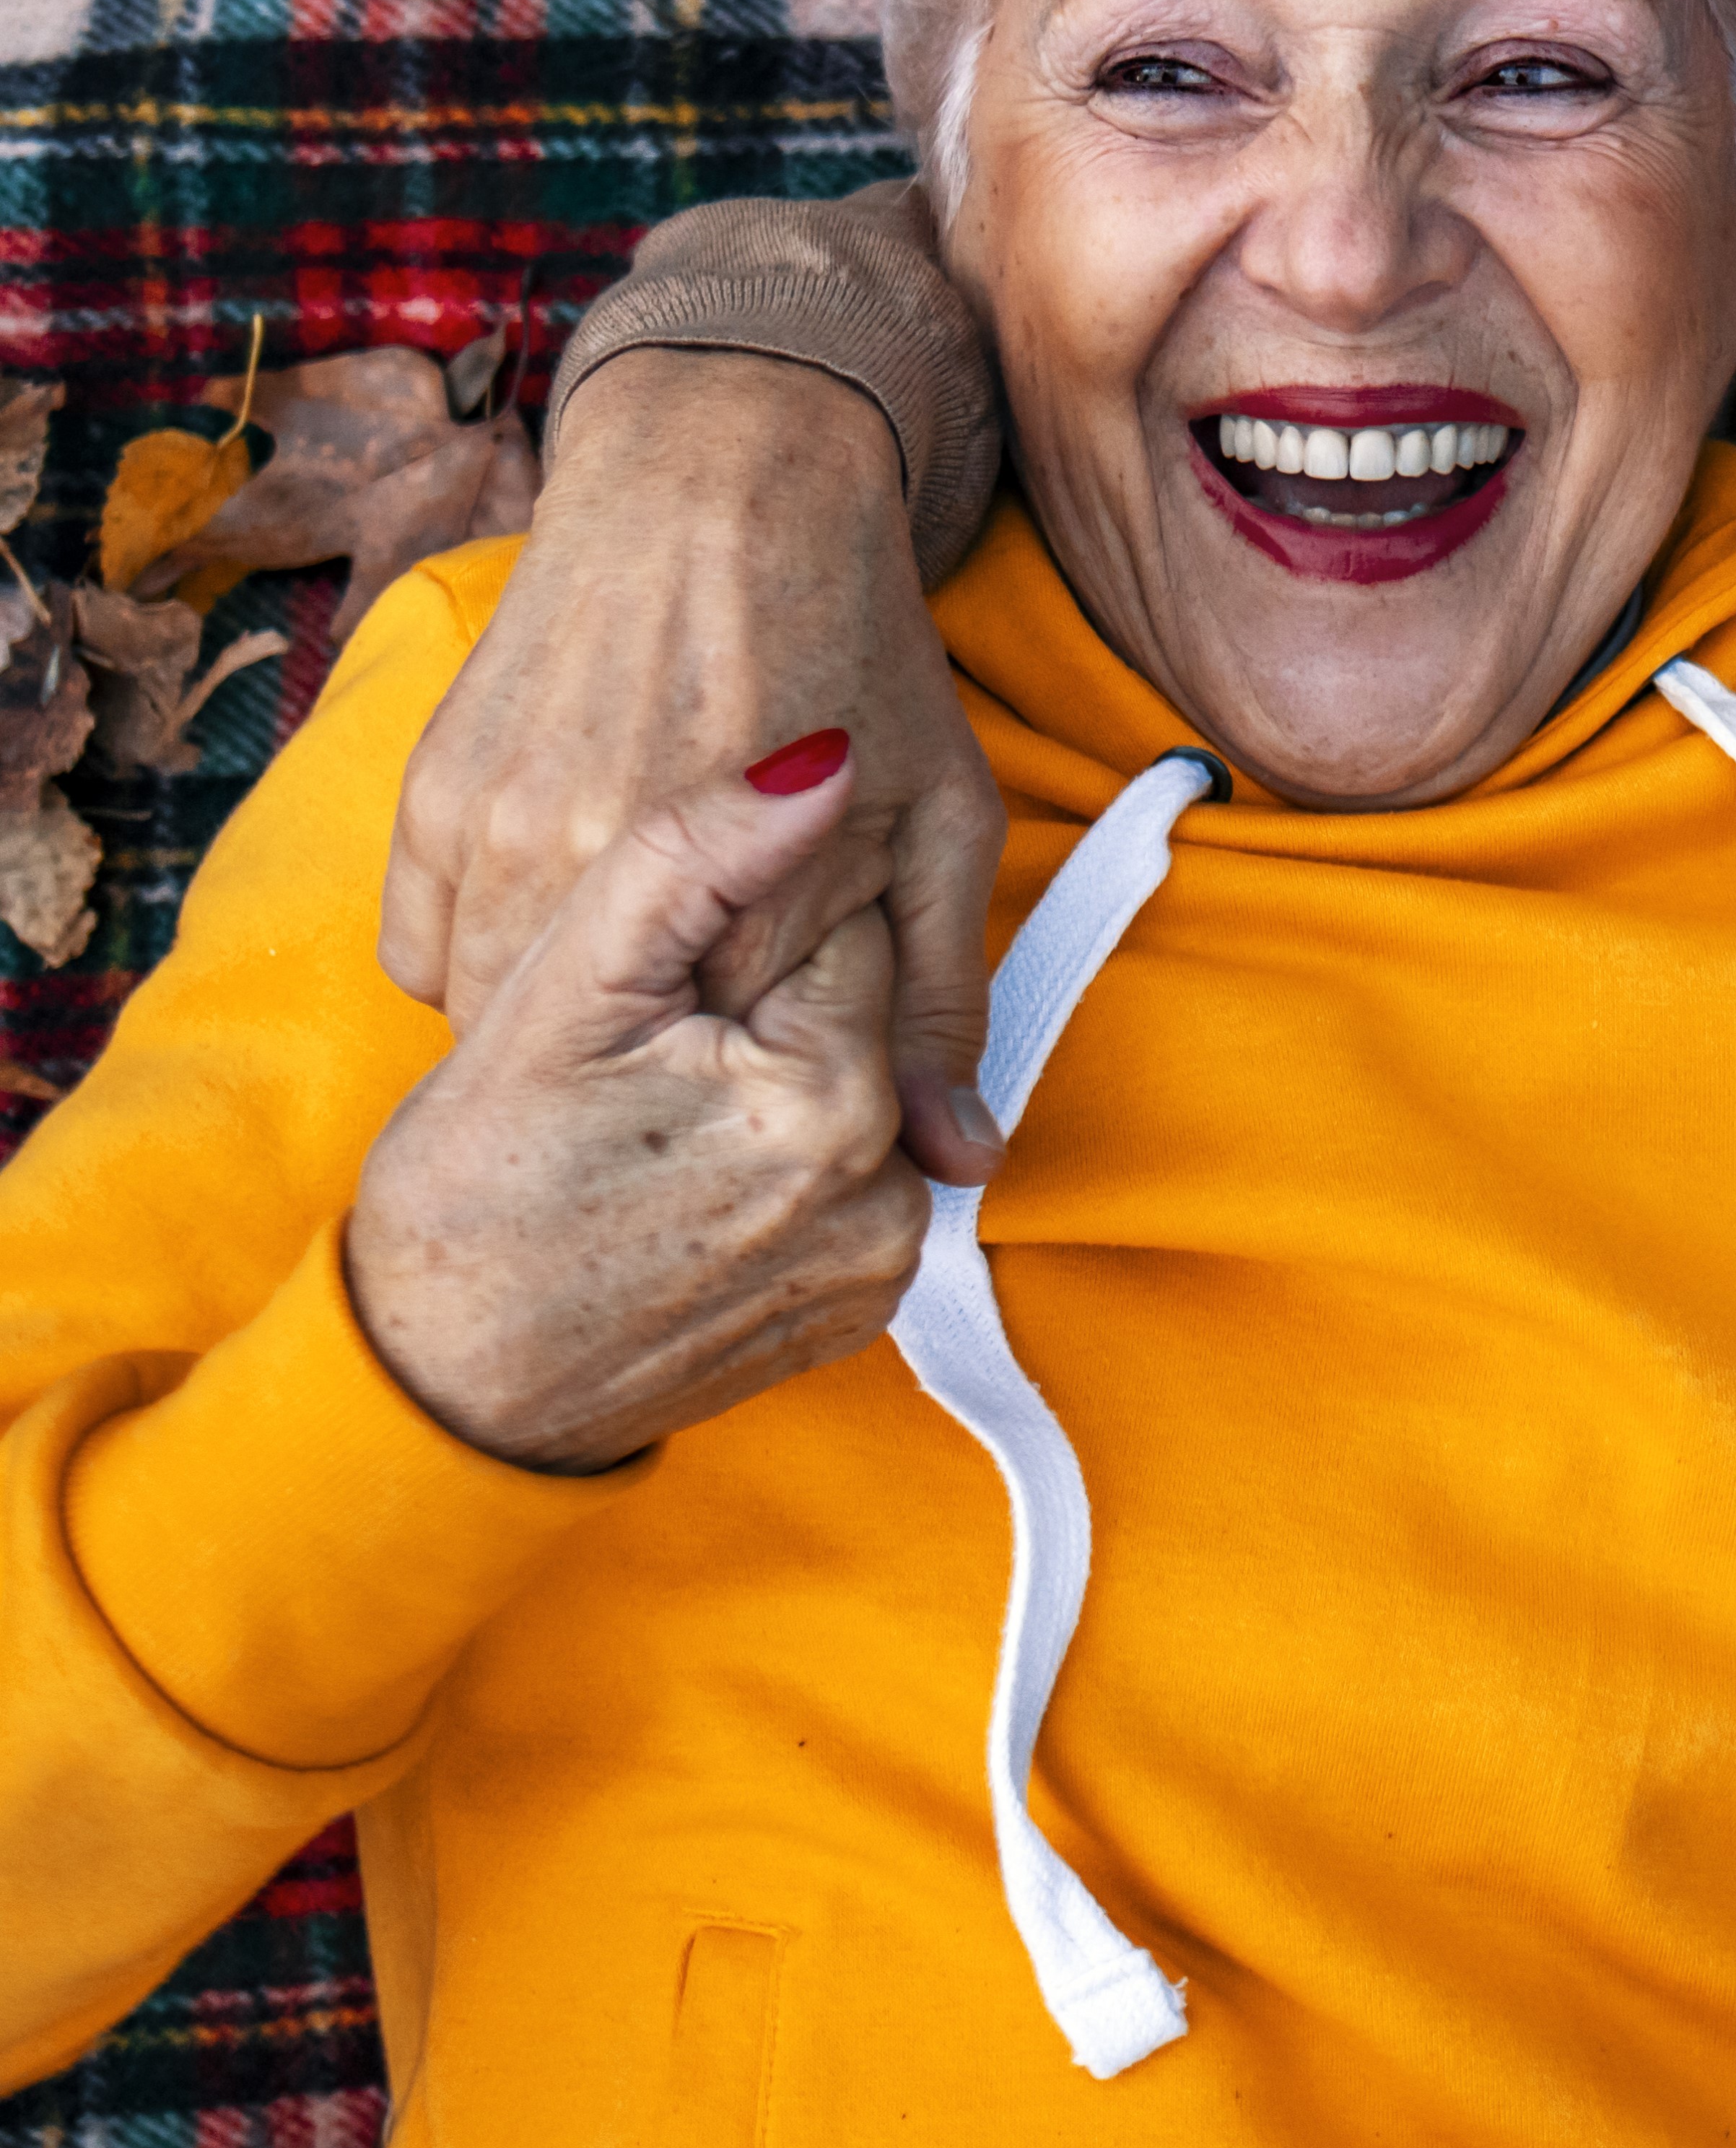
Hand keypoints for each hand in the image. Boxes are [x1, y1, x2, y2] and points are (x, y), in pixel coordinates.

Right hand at [348, 734, 933, 1472]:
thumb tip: (826, 760)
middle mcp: (885, 1193)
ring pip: (854, 1092)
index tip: (663, 986)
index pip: (839, 927)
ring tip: (658, 1130)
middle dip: (766, 1007)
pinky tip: (694, 1180)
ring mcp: (879, 1265)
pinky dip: (788, 1162)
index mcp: (826, 1096)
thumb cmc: (475, 1189)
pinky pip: (846, 1183)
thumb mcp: (562, 999)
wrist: (439, 1387)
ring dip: (779, 1082)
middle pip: (856, 1014)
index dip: (743, 931)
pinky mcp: (859, 1312)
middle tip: (646, 1066)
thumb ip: (696, 860)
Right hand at [383, 351, 1009, 1186]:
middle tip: (694, 996)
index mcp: (757, 903)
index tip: (770, 1048)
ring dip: (559, 1017)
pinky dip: (486, 952)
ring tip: (629, 949)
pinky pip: (428, 949)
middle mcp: (620, 882)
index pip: (737, 1087)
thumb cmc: (860, 651)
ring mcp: (511, 837)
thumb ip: (944, 1000)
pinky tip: (555, 905)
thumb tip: (963, 1162)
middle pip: (610, 1066)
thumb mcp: (944, 821)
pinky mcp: (435, 800)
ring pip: (501, 1021)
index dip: (757, 1078)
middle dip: (655, 1060)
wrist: (726, 483)